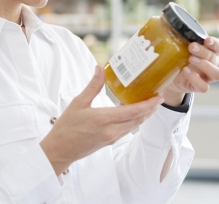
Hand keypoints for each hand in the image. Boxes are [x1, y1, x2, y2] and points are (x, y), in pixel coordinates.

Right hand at [40, 65, 163, 174]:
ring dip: (143, 115)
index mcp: (104, 119)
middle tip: (156, 97)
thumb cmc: (66, 127)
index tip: (158, 97)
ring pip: (134, 126)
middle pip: (138, 120)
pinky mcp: (110, 142)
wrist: (60, 149)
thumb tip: (99, 69)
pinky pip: (127, 130)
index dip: (148, 105)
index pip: (133, 111)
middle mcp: (111, 130)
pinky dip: (133, 120)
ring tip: (147, 103)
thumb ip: (92, 86)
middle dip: (150, 109)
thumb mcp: (78, 103)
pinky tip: (131, 113)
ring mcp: (112, 137)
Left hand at [161, 36, 218, 105]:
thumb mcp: (178, 47)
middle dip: (203, 52)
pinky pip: (205, 87)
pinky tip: (187, 71)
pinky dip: (196, 79)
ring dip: (205, 65)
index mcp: (210, 52)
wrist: (171, 78)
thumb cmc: (178, 58)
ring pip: (217, 74)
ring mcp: (208, 77)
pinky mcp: (200, 87)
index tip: (206, 40)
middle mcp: (213, 64)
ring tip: (190, 59)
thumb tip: (158, 22)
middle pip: (215, 58)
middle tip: (191, 47)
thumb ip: (176, 38)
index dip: (215, 43)